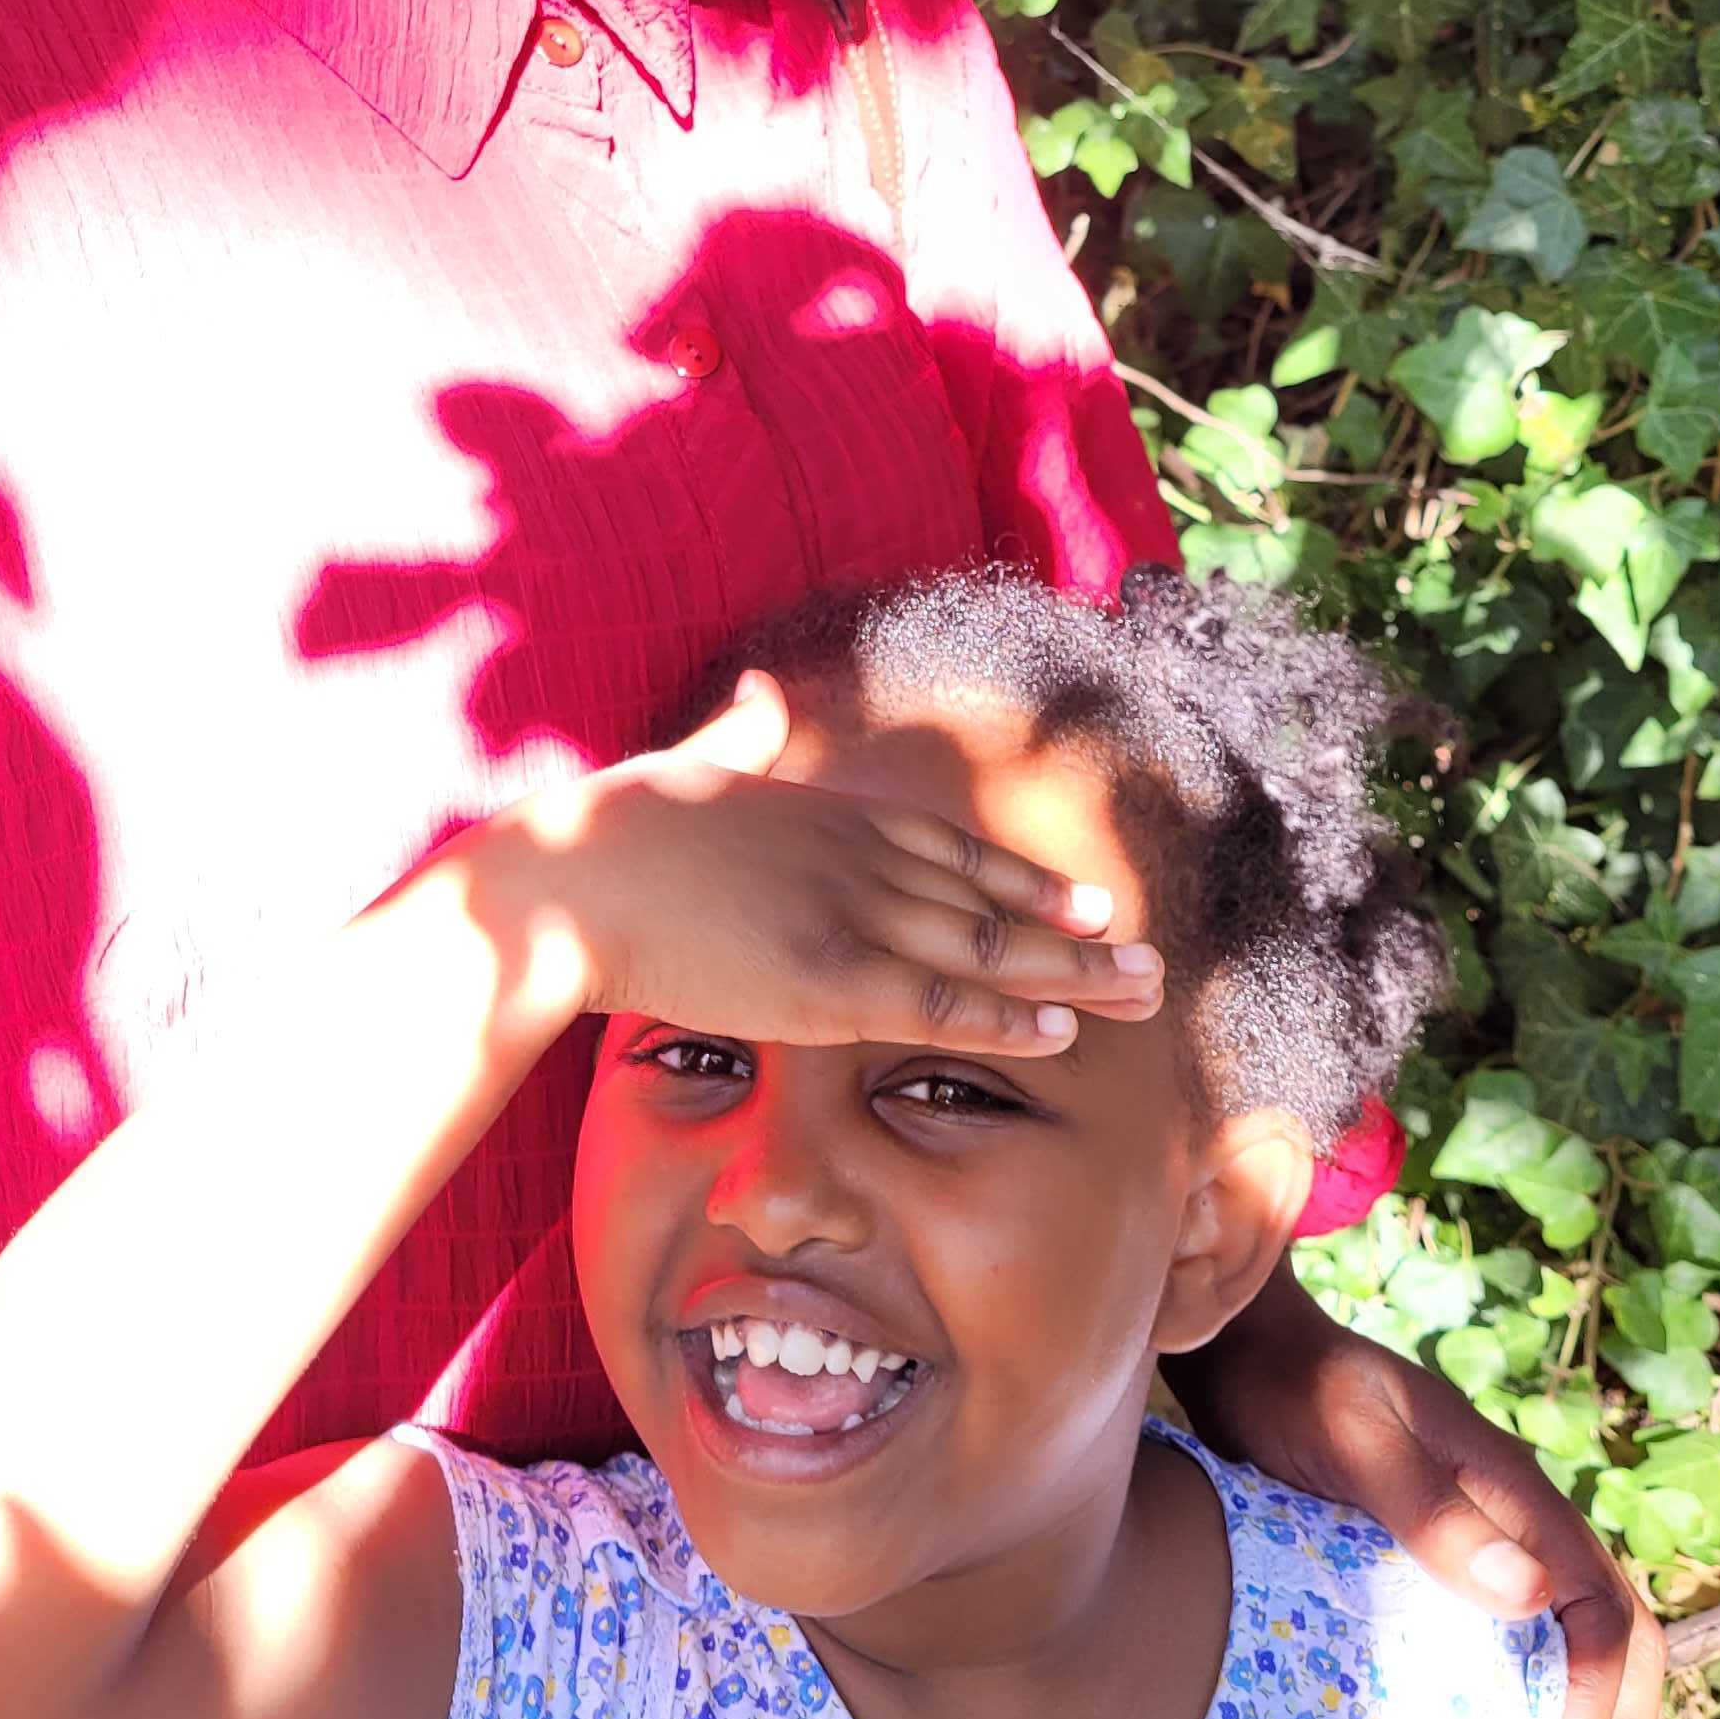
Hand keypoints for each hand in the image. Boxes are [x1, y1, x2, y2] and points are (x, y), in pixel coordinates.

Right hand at [488, 673, 1165, 1060]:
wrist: (568, 880)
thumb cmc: (613, 829)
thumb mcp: (693, 758)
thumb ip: (743, 730)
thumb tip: (767, 688)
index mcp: (831, 812)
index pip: (955, 851)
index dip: (1026, 884)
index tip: (1089, 903)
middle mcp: (859, 858)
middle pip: (992, 901)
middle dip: (1077, 936)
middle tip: (1151, 960)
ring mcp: (850, 917)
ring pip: (987, 952)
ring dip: (1071, 976)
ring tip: (1138, 995)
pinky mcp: (829, 982)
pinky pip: (939, 1005)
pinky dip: (1006, 1018)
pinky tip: (1061, 1030)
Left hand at [1174, 1270, 1669, 1718]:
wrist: (1252, 1352)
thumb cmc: (1295, 1390)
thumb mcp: (1354, 1440)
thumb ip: (1429, 1508)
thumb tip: (1531, 1593)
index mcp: (1518, 1494)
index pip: (1601, 1611)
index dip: (1601, 1702)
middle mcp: (1526, 1526)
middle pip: (1621, 1643)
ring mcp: (1499, 1549)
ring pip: (1595, 1655)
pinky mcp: (1460, 1574)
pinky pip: (1539, 1655)